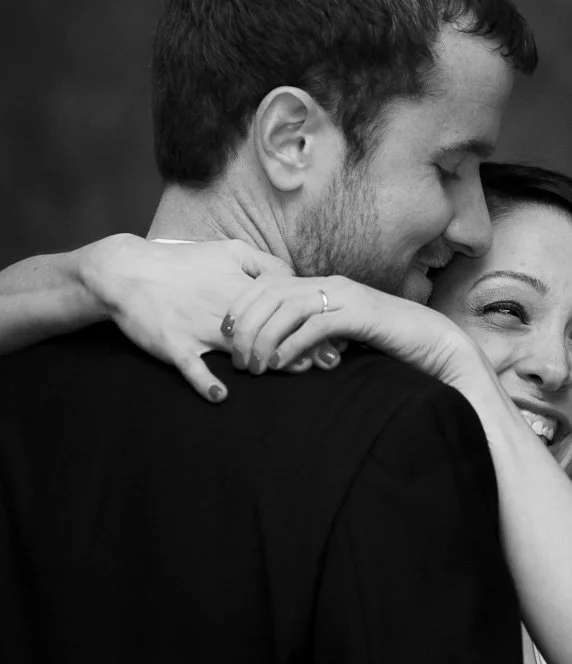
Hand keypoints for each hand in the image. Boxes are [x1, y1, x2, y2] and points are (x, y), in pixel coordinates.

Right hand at [74, 235, 341, 401]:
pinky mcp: (174, 344)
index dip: (310, 320)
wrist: (126, 271)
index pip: (283, 306)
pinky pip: (191, 366)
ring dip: (268, 363)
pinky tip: (222, 395)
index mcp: (239, 288)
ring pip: (240, 349)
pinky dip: (205, 381)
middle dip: (302, 344)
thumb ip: (263, 263)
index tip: (335, 333)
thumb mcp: (226, 251)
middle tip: (328, 360)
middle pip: (271, 330)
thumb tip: (294, 276)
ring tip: (296, 372)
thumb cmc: (181, 263)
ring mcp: (199, 328)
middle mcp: (224, 309)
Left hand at [228, 274, 483, 387]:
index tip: (224, 337)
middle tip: (236, 358)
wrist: (436, 347)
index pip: (266, 285)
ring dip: (263, 338)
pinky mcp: (360, 314)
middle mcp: (331, 285)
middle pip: (268, 292)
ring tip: (254, 367)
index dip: (239, 308)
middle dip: (243, 324)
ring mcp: (346, 297)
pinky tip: (280, 364)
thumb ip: (315, 339)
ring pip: (286, 307)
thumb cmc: (390, 348)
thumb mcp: (344, 340)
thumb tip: (283, 354)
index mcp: (323, 286)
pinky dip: (291, 345)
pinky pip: (314, 325)